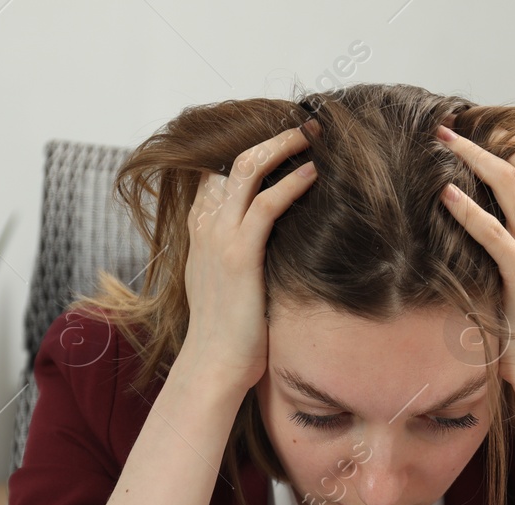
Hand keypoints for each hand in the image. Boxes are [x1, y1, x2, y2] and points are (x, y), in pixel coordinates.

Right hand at [178, 121, 318, 395]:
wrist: (212, 366)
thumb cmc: (228, 334)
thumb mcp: (226, 284)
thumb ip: (237, 256)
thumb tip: (268, 246)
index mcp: (200, 233)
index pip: (218, 175)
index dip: (249, 153)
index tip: (283, 144)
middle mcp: (205, 227)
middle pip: (234, 161)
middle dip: (271, 140)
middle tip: (305, 128)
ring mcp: (219, 238)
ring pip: (248, 170)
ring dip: (285, 147)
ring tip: (314, 136)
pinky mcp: (239, 255)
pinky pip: (267, 203)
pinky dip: (292, 182)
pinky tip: (315, 173)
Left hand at [434, 122, 514, 384]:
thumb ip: (512, 241)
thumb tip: (479, 224)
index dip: (502, 144)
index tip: (472, 126)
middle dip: (484, 141)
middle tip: (448, 126)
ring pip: (510, 188)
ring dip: (474, 159)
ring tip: (442, 142)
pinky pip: (492, 233)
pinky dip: (468, 210)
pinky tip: (445, 193)